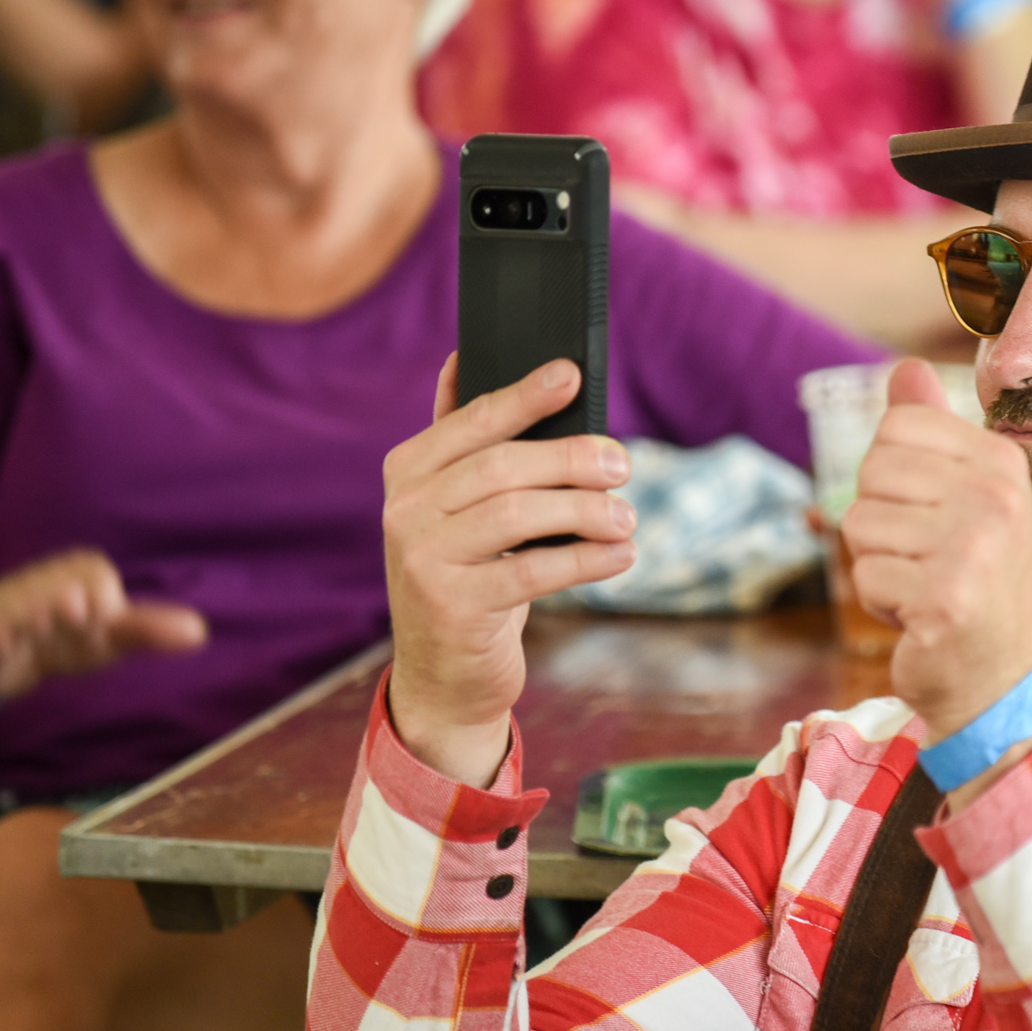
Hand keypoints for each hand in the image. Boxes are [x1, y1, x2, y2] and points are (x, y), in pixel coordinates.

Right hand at [0, 550, 206, 706]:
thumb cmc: (64, 635)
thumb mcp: (108, 633)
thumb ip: (149, 630)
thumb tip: (200, 632)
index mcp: (75, 574)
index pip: (97, 578)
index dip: (105, 603)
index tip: (104, 618)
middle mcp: (40, 585)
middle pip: (60, 586)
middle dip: (68, 599)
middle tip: (80, 615)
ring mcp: (5, 609)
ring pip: (20, 606)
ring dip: (33, 613)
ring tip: (44, 624)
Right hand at [381, 356, 636, 785]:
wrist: (444, 672)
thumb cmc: (470, 572)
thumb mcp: (458, 508)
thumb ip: (463, 441)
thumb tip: (462, 358)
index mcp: (408, 472)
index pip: (472, 421)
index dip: (523, 396)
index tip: (571, 373)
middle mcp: (405, 511)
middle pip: (500, 467)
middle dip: (570, 459)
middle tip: (622, 464)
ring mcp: (422, 559)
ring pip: (517, 515)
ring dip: (584, 511)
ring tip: (626, 517)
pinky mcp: (453, 606)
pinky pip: (532, 571)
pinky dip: (585, 560)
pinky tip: (621, 556)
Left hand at [842, 360, 1031, 741]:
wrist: (1001, 678)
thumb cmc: (974, 582)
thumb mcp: (962, 497)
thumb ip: (930, 432)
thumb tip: (906, 367)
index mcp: (1001, 462)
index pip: (896, 428)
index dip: (890, 478)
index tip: (928, 516)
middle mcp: (996, 496)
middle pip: (871, 475)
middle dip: (879, 525)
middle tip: (924, 560)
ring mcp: (974, 546)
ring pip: (859, 527)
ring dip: (877, 567)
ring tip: (923, 588)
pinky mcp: (945, 597)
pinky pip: (864, 576)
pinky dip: (880, 604)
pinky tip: (920, 618)